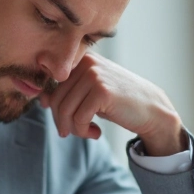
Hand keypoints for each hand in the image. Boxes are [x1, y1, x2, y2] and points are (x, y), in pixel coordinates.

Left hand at [39, 53, 186, 155]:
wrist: (151, 110)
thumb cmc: (119, 102)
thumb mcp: (91, 94)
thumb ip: (68, 93)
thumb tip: (43, 100)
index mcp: (82, 60)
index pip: (52, 87)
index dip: (53, 108)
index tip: (66, 121)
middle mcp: (87, 63)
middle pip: (56, 99)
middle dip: (63, 122)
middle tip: (75, 133)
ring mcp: (94, 75)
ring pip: (65, 110)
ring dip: (73, 129)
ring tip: (87, 133)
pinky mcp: (101, 90)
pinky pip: (78, 117)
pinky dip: (83, 131)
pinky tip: (96, 133)